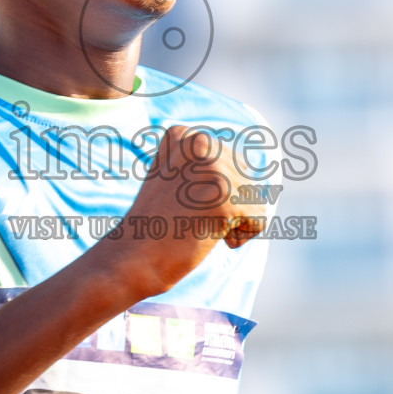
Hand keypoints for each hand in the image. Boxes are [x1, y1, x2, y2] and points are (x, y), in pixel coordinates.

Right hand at [101, 124, 267, 300]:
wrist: (133, 258)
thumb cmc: (156, 224)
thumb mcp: (175, 179)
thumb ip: (203, 164)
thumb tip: (248, 163)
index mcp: (185, 134)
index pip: (233, 163)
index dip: (216, 193)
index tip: (183, 203)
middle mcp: (200, 143)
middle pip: (247, 179)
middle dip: (227, 207)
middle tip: (188, 217)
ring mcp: (213, 169)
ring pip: (254, 200)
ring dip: (232, 223)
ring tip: (195, 226)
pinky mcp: (225, 197)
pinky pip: (259, 220)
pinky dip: (239, 236)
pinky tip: (208, 237)